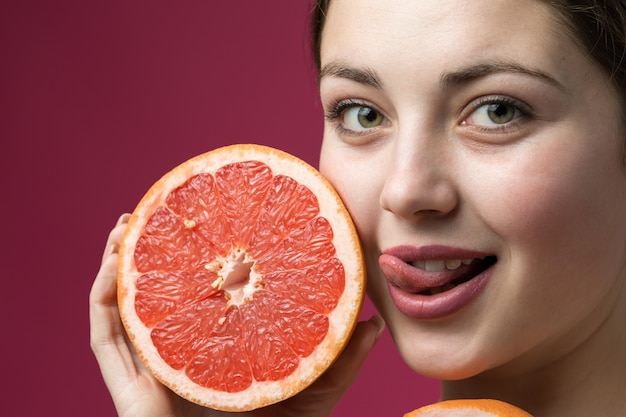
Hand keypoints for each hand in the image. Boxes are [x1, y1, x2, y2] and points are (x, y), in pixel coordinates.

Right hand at [90, 214, 384, 416]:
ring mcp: (152, 367)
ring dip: (119, 262)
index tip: (209, 218)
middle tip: (156, 210)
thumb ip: (340, 357)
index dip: (199, 258)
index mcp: (213, 348)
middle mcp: (180, 352)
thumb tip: (372, 321)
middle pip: (160, 293)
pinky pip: (107, 336)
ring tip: (128, 223)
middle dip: (152, 250)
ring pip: (124, 307)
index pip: (202, 295)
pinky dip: (105, 296)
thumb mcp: (314, 390)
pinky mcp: (129, 386)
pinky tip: (116, 263)